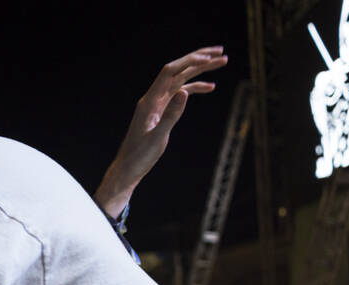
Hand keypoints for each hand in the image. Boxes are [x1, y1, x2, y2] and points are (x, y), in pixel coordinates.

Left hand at [95, 46, 227, 217]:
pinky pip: (179, 94)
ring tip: (221, 63)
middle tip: (221, 52)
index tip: (209, 57)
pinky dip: (194, 88)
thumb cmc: (139, 157)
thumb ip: (171, 115)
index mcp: (149, 102)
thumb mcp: (158, 138)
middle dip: (198, 60)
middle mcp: (152, 99)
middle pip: (177, 71)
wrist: (127, 169)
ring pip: (180, 80)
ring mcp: (157, 104)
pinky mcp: (161, 112)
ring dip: (200, 71)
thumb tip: (184, 92)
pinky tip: (210, 87)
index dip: (189, 61)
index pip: (170, 72)